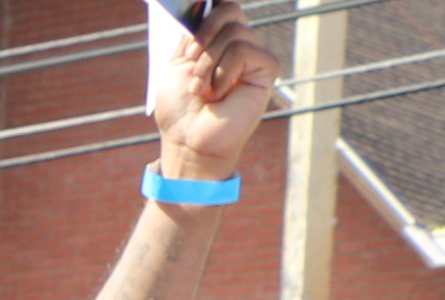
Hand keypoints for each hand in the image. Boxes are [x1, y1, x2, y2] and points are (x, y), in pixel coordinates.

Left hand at [151, 0, 281, 180]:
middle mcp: (240, 43)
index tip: (194, 26)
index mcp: (219, 39)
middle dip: (203, 37)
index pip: (223, 5)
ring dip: (207, 63)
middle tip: (192, 65)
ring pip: (233, 32)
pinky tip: (218, 94)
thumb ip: (192, 33)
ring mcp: (255, 55)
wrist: (187, 141)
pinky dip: (223, 72)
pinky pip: (244, 50)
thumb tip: (203, 2)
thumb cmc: (181, 108)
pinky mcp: (267, 68)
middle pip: (229, 10)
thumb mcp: (177, 63)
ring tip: (202, 89)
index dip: (210, 9)